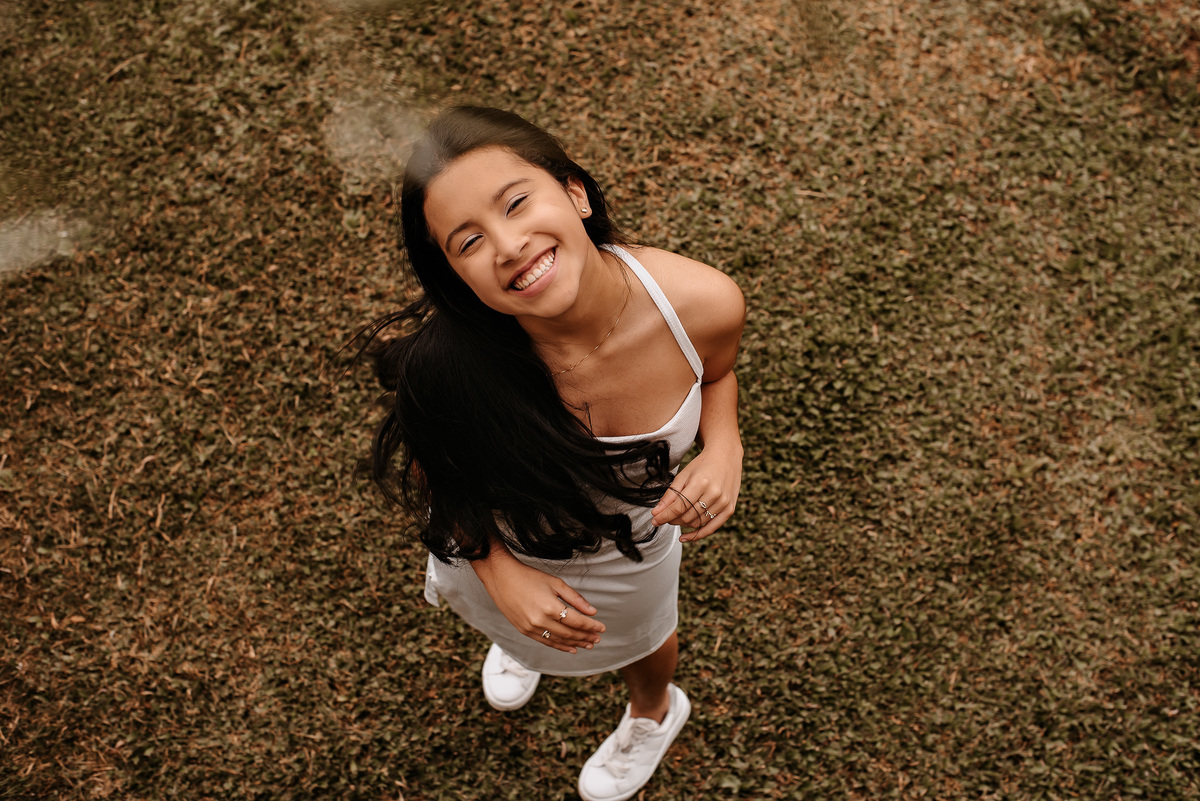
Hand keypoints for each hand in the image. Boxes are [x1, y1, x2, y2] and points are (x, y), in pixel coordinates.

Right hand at [473, 551, 605, 652]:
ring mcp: (531, 628)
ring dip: (576, 643)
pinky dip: (560, 646)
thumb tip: (592, 612)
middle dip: (586, 636)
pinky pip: (546, 642)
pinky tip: (571, 648)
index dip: (591, 626)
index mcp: (550, 607)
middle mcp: (541, 621)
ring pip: (559, 640)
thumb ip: (575, 599)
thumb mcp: (555, 583)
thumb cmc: (529, 577)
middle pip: (570, 633)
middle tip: (598, 638)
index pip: (577, 621)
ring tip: (588, 644)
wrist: (501, 578)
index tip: (602, 628)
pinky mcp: (524, 631)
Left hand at [650, 445, 741, 542]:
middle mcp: (714, 494)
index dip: (664, 516)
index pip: (679, 506)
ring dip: (683, 524)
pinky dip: (697, 535)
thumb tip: (656, 513)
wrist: (726, 457)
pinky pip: (712, 528)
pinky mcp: (730, 509)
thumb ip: (670, 495)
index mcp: (701, 483)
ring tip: (676, 518)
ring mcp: (724, 502)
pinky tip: (685, 537)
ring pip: (697, 523)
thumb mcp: (683, 475)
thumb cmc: (702, 465)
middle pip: (688, 516)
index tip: (654, 520)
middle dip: (672, 519)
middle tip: (664, 516)